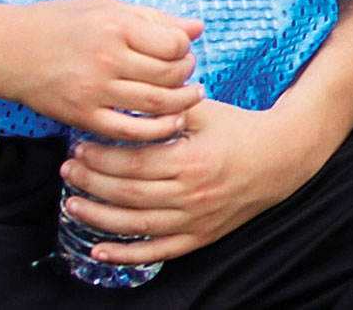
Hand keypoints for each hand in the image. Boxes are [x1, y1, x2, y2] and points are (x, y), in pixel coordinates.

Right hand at [0, 0, 203, 139]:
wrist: (6, 50)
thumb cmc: (60, 23)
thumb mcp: (109, 8)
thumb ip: (155, 19)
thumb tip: (198, 28)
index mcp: (116, 26)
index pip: (175, 45)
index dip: (186, 50)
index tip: (182, 52)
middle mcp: (107, 59)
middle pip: (170, 76)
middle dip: (187, 77)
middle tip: (187, 76)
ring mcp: (94, 91)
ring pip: (156, 105)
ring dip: (182, 104)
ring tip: (188, 98)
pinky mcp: (82, 116)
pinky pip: (130, 132)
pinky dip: (156, 131)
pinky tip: (167, 122)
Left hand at [56, 97, 331, 263]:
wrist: (284, 157)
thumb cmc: (241, 129)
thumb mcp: (206, 110)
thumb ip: (167, 107)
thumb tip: (127, 97)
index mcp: (191, 161)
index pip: (132, 164)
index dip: (100, 158)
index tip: (80, 148)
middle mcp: (192, 195)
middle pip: (127, 194)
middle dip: (90, 183)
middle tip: (68, 170)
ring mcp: (196, 219)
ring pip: (136, 225)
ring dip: (98, 217)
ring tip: (72, 204)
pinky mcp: (201, 236)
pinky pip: (159, 251)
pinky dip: (127, 255)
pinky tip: (98, 251)